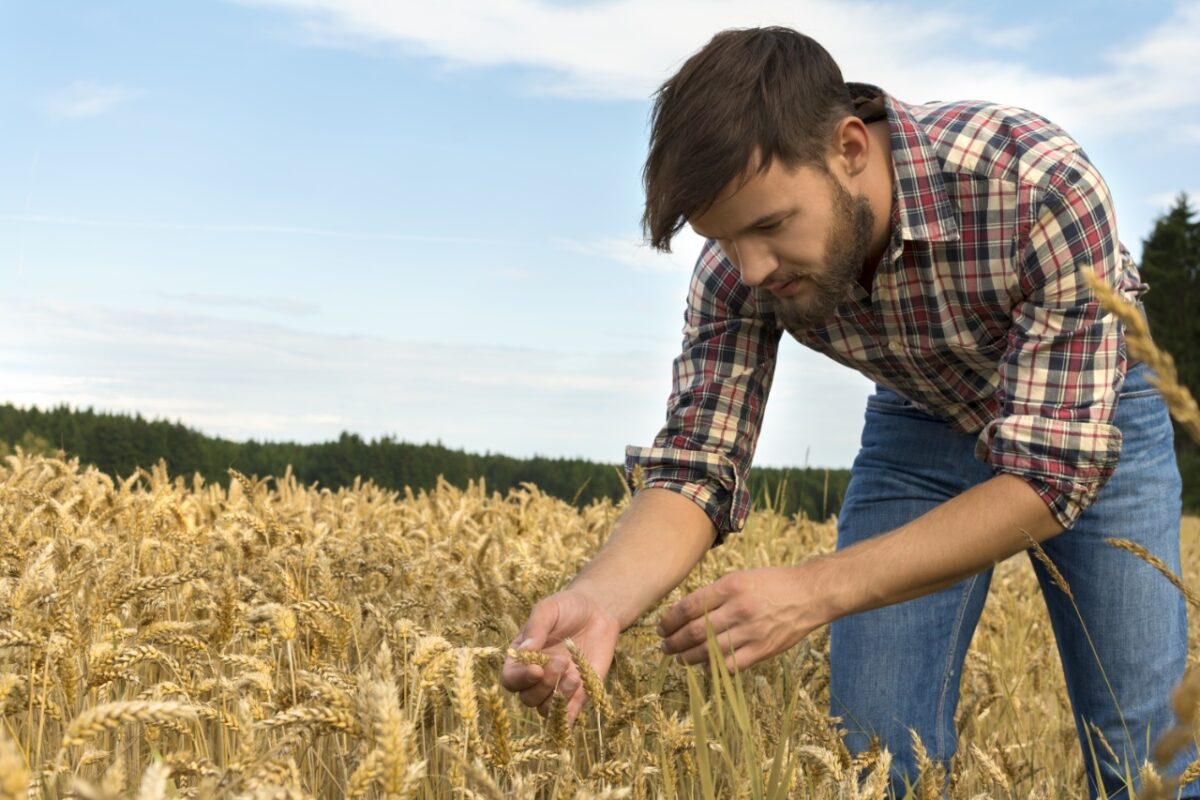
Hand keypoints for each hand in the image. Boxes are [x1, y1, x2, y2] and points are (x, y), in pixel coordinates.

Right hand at [500, 590, 620, 724]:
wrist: (598, 611)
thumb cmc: (567, 607)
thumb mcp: (549, 609)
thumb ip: (536, 628)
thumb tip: (525, 651)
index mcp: (522, 658)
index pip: (510, 679)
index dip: (520, 678)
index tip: (537, 668)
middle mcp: (536, 677)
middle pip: (527, 698)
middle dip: (543, 685)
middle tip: (561, 662)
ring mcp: (556, 687)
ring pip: (546, 710)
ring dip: (558, 699)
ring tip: (574, 676)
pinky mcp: (578, 694)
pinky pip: (569, 714)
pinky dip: (571, 710)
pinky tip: (580, 689)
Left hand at [657, 566, 822, 673]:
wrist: (808, 594)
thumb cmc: (770, 583)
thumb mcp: (739, 577)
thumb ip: (714, 594)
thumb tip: (684, 613)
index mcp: (730, 586)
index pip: (689, 607)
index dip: (670, 620)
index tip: (661, 626)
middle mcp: (739, 609)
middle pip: (695, 631)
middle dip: (674, 641)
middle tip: (664, 645)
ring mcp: (751, 631)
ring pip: (709, 651)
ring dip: (688, 657)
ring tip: (679, 657)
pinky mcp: (762, 650)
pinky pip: (730, 665)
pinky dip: (713, 668)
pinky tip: (705, 666)